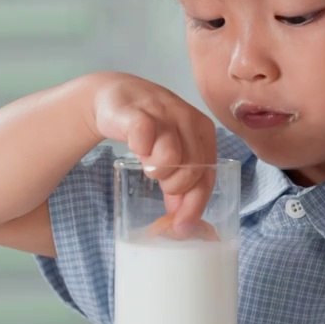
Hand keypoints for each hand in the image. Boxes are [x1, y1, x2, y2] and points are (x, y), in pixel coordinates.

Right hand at [88, 74, 217, 231]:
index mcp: (203, 131)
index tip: (182, 226)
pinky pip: (144, 138)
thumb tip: (182, 222)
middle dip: (176, 188)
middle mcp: (188, 119)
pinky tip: (137, 149)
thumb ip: (178, 183)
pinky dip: (141, 150)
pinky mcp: (137, 113)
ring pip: (172, 157)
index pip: (208, 175)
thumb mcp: (170, 155)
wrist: (115, 97)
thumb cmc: (149, 130)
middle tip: (160, 181)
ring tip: (147, 163)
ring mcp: (163, 114)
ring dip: (158, 171)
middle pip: (193, 171)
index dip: (196, 204)